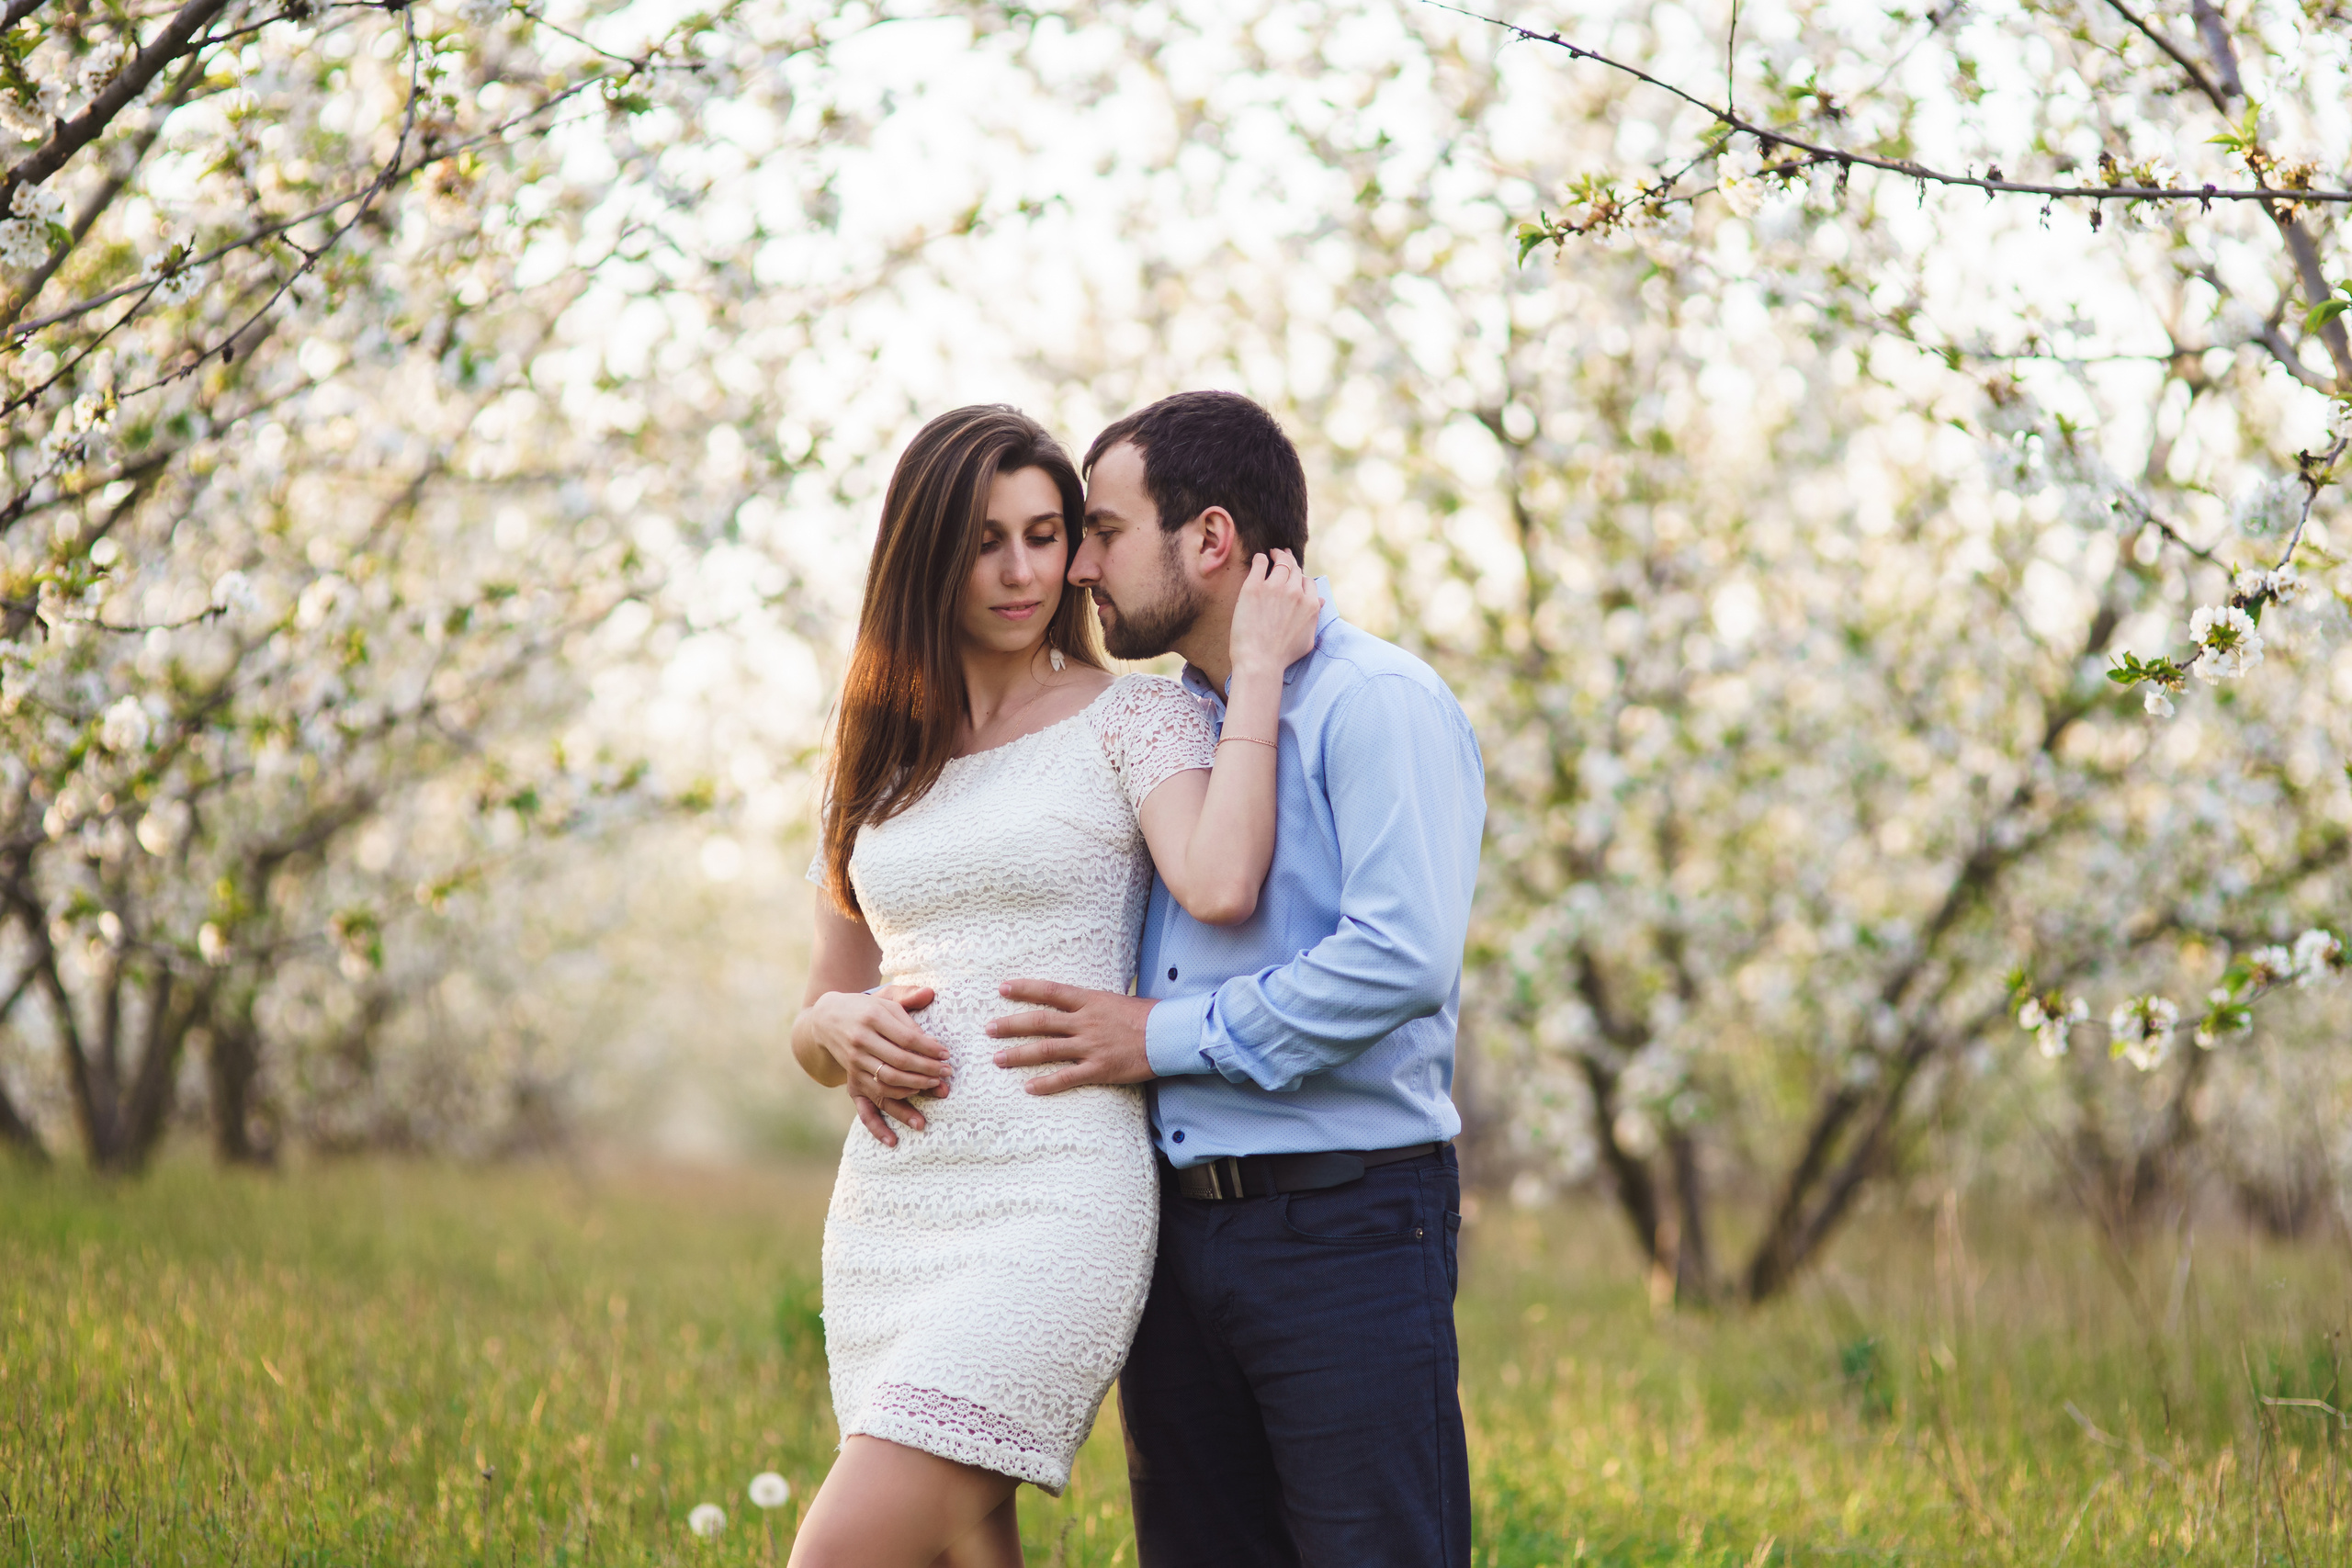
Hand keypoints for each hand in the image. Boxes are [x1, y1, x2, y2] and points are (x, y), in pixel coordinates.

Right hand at [802, 984, 948, 1094]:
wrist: (827, 1019)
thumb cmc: (865, 1008)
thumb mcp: (885, 999)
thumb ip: (909, 999)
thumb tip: (931, 1003)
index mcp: (873, 1017)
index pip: (907, 1037)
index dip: (929, 1049)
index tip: (946, 1054)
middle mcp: (862, 1038)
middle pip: (900, 1060)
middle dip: (928, 1068)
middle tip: (946, 1072)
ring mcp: (855, 1058)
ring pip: (889, 1077)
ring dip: (916, 1083)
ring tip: (935, 1081)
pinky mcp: (851, 1072)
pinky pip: (877, 1088)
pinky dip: (899, 1092)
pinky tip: (915, 1088)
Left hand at [987, 979, 1155, 1094]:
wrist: (1170, 1034)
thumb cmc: (1148, 1016)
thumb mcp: (1116, 1001)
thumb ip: (1093, 1004)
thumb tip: (1076, 1005)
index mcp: (1090, 1001)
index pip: (1050, 991)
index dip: (1025, 989)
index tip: (1002, 988)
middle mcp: (1085, 1022)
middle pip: (1040, 1021)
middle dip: (1011, 1025)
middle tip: (988, 1028)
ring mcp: (1090, 1046)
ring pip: (1047, 1049)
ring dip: (1019, 1054)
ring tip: (998, 1059)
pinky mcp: (1099, 1068)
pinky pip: (1067, 1077)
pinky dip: (1046, 1083)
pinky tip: (1029, 1087)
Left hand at [1228, 549, 1319, 679]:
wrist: (1259, 661)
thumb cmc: (1283, 656)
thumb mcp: (1307, 640)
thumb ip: (1315, 619)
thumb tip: (1321, 603)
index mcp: (1311, 605)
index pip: (1308, 582)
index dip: (1301, 578)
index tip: (1294, 577)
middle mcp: (1295, 593)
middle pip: (1295, 569)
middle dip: (1290, 561)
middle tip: (1283, 556)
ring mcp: (1275, 588)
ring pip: (1281, 563)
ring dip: (1278, 555)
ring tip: (1273, 554)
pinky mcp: (1254, 587)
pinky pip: (1260, 563)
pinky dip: (1261, 558)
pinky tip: (1260, 559)